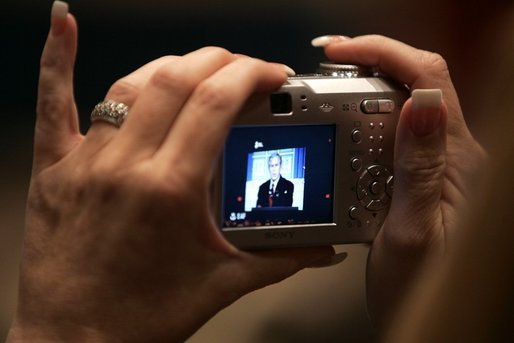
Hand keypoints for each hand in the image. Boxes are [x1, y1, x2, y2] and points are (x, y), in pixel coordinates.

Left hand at [7, 5, 339, 341]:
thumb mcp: (221, 285)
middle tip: (245, 69)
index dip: (251, 74)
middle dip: (222, 61)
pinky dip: (59, 57)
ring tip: (200, 68)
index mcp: (170, 190)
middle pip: (179, 79)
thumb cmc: (140, 319)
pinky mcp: (56, 167)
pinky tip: (63, 21)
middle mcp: (125, 165)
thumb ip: (279, 259)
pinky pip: (53, 101)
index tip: (272, 75)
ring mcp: (85, 161)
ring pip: (132, 83)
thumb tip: (323, 249)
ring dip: (173, 64)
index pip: (216, 102)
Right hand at [313, 35, 485, 328]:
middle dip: (367, 65)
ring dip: (361, 94)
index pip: (428, 79)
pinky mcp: (417, 174)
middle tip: (324, 70)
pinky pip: (391, 134)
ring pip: (399, 105)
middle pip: (414, 82)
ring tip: (326, 100)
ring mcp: (434, 163)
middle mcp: (450, 154)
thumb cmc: (424, 287)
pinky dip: (361, 124)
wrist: (430, 319)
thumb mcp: (415, 231)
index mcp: (457, 161)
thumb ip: (420, 168)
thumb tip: (421, 102)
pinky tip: (340, 134)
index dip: (384, 53)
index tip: (339, 51)